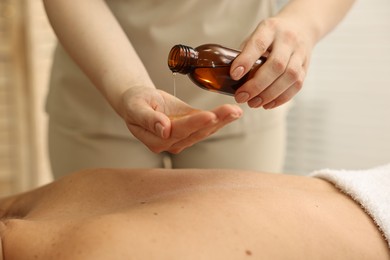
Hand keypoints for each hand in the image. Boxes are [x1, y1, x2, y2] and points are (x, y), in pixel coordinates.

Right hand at [118, 87, 242, 153]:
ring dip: (222, 120)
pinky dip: (221, 118)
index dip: (195, 124)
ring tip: (236, 111)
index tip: (209, 115)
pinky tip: (233, 112)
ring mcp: (183, 136)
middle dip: (215, 121)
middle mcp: (172, 142)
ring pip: (205, 130)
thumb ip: (148, 119)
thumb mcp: (136, 107)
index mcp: (157, 140)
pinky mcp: (191, 127)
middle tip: (232, 111)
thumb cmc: (134, 103)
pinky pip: (207, 123)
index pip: (179, 131)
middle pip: (196, 132)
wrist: (138, 101)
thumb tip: (164, 130)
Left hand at [230, 17, 313, 108]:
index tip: (234, 75)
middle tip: (242, 97)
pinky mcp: (306, 67)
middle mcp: (288, 40)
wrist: (301, 27)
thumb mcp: (257, 35)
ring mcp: (300, 53)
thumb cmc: (271, 36)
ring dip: (269, 94)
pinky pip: (297, 85)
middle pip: (276, 65)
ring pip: (289, 77)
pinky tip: (267, 104)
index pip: (259, 44)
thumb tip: (228, 77)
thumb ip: (245, 53)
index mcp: (270, 29)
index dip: (246, 60)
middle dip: (257, 85)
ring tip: (253, 103)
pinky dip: (281, 98)